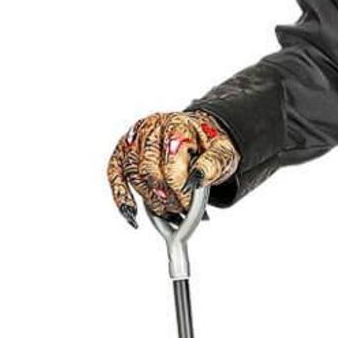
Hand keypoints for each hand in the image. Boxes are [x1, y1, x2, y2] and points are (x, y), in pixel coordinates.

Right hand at [105, 108, 239, 225]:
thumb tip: (197, 179)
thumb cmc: (207, 144)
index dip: (179, 189)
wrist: (198, 135)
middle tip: (180, 210)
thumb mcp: (222, 152)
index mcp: (177, 125)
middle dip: (165, 197)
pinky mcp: (123, 150)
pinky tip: (131, 213)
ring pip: (133, 175)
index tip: (188, 206)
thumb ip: (212, 164)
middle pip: (149, 171)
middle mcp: (151, 127)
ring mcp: (134, 138)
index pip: (170, 163)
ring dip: (150, 199)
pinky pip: (115, 174)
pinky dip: (121, 196)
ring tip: (168, 211)